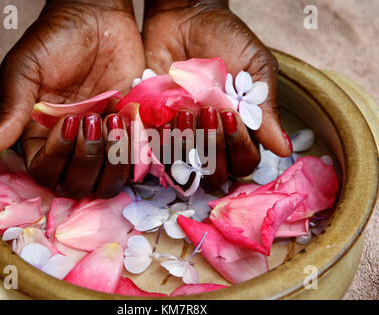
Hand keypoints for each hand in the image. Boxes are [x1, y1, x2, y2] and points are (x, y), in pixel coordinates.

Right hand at [0, 0, 143, 195]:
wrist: (99, 18)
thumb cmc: (57, 40)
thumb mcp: (26, 70)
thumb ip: (11, 111)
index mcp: (41, 135)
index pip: (46, 171)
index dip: (58, 156)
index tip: (69, 120)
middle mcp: (73, 145)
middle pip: (78, 183)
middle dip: (87, 157)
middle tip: (93, 119)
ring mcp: (102, 141)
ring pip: (107, 181)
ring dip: (112, 158)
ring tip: (114, 119)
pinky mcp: (128, 132)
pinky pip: (135, 161)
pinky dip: (135, 149)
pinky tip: (131, 119)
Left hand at [143, 0, 292, 181]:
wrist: (185, 16)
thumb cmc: (225, 38)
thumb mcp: (255, 66)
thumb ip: (266, 107)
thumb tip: (284, 148)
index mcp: (241, 128)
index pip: (245, 160)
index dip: (240, 147)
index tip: (232, 115)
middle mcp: (212, 137)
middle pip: (218, 170)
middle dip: (215, 146)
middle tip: (210, 111)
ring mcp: (184, 133)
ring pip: (187, 163)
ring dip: (189, 142)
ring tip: (187, 108)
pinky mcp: (158, 125)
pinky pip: (158, 147)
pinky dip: (164, 137)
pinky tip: (169, 112)